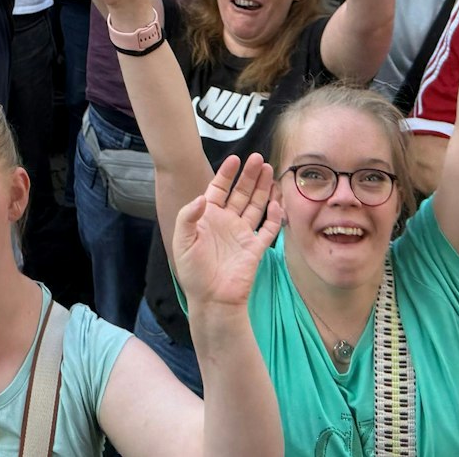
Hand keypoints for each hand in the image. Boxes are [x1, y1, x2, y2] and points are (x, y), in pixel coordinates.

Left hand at [169, 154, 283, 311]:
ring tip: (269, 170)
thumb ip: (188, 217)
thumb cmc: (194, 272)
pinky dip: (274, 216)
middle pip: (240, 193)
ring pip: (255, 205)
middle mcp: (227, 222)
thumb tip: (202, 198)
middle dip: (249, 176)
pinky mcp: (256, 247)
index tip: (234, 159)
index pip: (218, 189)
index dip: (226, 174)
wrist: (212, 299)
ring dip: (262, 189)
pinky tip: (276, 202)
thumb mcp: (182, 241)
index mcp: (208, 218)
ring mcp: (242, 234)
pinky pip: (268, 228)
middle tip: (258, 158)